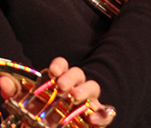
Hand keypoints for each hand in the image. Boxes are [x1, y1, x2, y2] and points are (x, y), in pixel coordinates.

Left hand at [1, 58, 115, 126]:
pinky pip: (106, 113)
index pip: (61, 67)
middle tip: (61, 85)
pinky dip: (103, 114)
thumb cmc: (36, 117)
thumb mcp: (22, 105)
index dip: (59, 66)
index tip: (52, 70)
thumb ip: (13, 94)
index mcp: (57, 82)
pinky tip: (93, 118)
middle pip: (78, 74)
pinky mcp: (96, 119)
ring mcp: (86, 103)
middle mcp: (73, 89)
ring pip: (93, 88)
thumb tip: (3, 80)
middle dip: (71, 77)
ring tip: (75, 96)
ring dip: (85, 90)